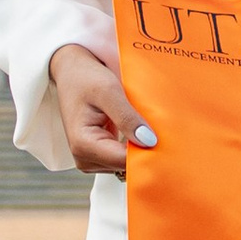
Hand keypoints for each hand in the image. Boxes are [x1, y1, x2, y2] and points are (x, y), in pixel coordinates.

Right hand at [50, 44, 153, 175]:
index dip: (147, 153)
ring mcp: (90, 160)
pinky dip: (133, 146)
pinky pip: (122, 158)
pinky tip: (141, 132)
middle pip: (125, 166)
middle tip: (163, 132)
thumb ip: (127, 117)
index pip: (124, 161)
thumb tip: (149, 142)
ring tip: (148, 127)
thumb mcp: (109, 91)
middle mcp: (84, 159)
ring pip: (125, 165)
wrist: (71, 73)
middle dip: (144, 151)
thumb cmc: (87, 78)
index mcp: (83, 145)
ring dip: (139, 148)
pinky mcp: (98, 156)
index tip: (168, 143)